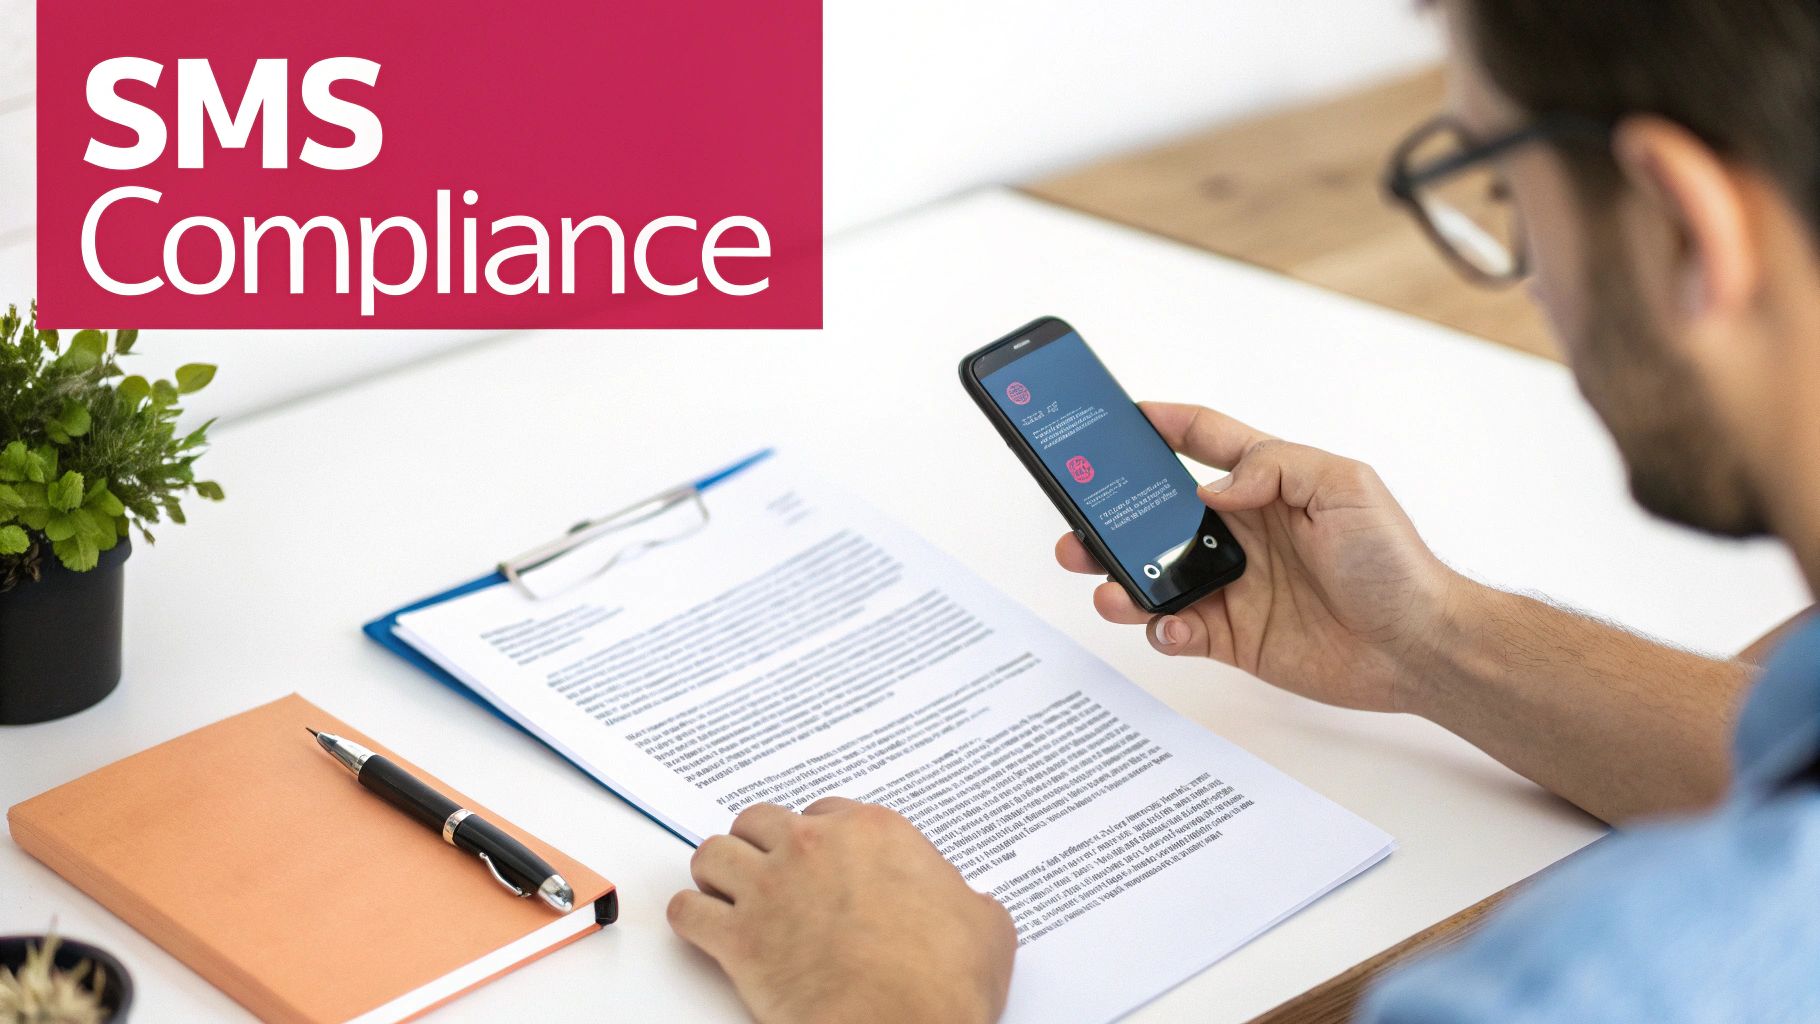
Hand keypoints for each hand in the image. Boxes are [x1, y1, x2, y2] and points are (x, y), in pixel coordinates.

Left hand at [668, 798, 1017, 1023]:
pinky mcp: (738, 937)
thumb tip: (970, 909)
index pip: (825, 811)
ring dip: (718, 872)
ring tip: (725, 891)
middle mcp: (814, 847)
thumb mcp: (985, 925)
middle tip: (768, 870)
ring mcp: (771, 888)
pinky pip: (689, 911)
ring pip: (714, 854)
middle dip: (761, 844)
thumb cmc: (942, 981)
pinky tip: (702, 927)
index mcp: (873, 833)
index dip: (819, 837)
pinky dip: (691, 918)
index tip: (819, 857)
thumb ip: (966, 901)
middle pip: (761, 821)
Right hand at [1056, 402, 1465, 713]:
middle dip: (1111, 514)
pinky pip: (1178, 629)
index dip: (1162, 423)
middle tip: (1078, 520)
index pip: (1205, 440)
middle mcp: (1243, 532)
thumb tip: (1211, 487)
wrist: (1419, 647)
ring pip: (1155, 574)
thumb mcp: (1345, 486)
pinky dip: (1161, 628)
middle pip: (1159, 513)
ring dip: (1120, 577)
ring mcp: (1234, 585)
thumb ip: (1274, 468)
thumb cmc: (1396, 563)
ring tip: (1106, 584)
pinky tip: (1170, 625)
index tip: (1119, 414)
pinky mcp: (1233, 635)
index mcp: (1268, 485)